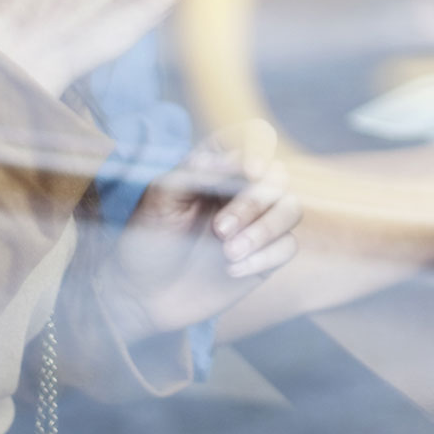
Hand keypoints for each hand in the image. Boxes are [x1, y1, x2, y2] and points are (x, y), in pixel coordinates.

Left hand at [99, 121, 300, 342]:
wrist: (142, 295)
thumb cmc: (146, 240)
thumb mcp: (160, 199)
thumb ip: (196, 172)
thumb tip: (236, 160)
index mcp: (216, 167)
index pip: (252, 138)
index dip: (259, 147)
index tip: (251, 171)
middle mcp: (241, 190)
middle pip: (277, 177)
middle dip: (253, 202)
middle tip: (219, 230)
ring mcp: (256, 223)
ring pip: (291, 208)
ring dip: (265, 229)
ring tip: (228, 252)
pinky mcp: (265, 256)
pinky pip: (288, 246)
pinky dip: (265, 256)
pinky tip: (232, 270)